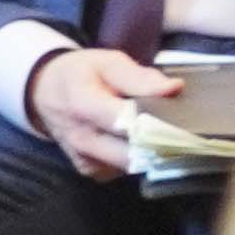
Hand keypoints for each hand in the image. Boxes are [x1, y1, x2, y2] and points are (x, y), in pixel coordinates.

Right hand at [28, 42, 181, 178]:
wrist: (44, 93)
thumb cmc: (80, 74)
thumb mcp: (108, 63)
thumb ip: (141, 77)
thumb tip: (174, 88)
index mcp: (85, 106)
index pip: (130, 125)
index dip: (162, 127)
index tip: (189, 126)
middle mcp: (84, 140)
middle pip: (137, 154)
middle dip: (164, 145)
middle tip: (188, 133)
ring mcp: (87, 160)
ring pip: (135, 166)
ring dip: (153, 153)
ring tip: (162, 132)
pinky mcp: (93, 172)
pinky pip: (126, 170)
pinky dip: (139, 158)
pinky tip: (140, 141)